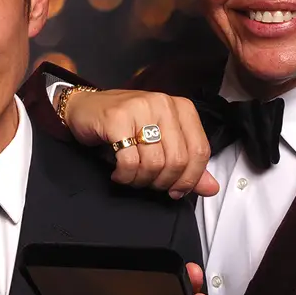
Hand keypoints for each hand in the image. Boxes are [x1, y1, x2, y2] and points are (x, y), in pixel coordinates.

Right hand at [61, 89, 217, 198]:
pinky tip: (118, 173)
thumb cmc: (123, 124)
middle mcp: (163, 104)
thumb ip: (186, 165)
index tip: (175, 191)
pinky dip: (124, 176)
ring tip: (131, 177)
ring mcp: (140, 108)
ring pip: (154, 163)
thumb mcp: (159, 142)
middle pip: (177, 160)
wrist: (84, 108)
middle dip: (162, 182)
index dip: (190, 179)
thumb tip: (211, 188)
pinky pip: (129, 161)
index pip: (200, 150)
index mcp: (181, 108)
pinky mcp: (116, 118)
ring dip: (141, 180)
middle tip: (148, 183)